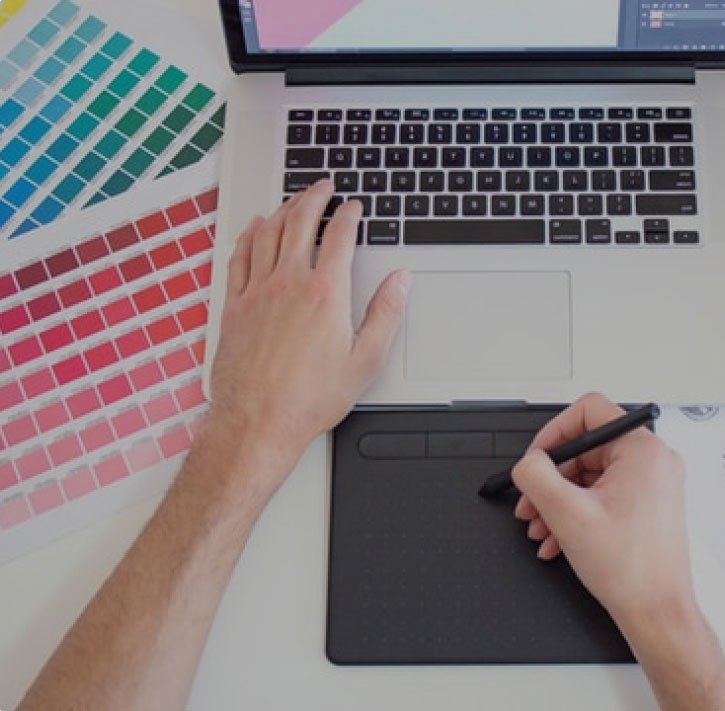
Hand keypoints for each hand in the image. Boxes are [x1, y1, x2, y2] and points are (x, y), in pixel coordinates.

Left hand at [209, 180, 409, 470]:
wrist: (257, 422)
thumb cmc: (309, 398)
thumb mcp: (365, 361)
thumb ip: (386, 314)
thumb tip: (400, 281)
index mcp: (325, 294)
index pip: (339, 236)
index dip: (349, 215)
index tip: (354, 206)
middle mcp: (288, 284)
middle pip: (300, 222)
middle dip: (314, 197)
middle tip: (324, 186)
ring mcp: (257, 292)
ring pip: (268, 233)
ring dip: (284, 209)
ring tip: (294, 199)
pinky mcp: (235, 305)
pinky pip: (240, 256)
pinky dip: (249, 234)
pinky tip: (255, 228)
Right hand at [512, 393, 693, 622]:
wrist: (657, 613)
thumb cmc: (631, 570)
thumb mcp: (567, 513)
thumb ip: (536, 476)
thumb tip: (528, 462)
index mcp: (643, 450)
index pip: (590, 411)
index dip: (554, 432)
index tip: (536, 458)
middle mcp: (653, 461)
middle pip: (585, 449)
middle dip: (551, 478)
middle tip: (531, 503)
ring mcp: (652, 484)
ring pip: (589, 476)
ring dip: (558, 500)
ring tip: (541, 526)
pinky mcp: (647, 504)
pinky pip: (601, 494)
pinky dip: (576, 512)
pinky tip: (557, 538)